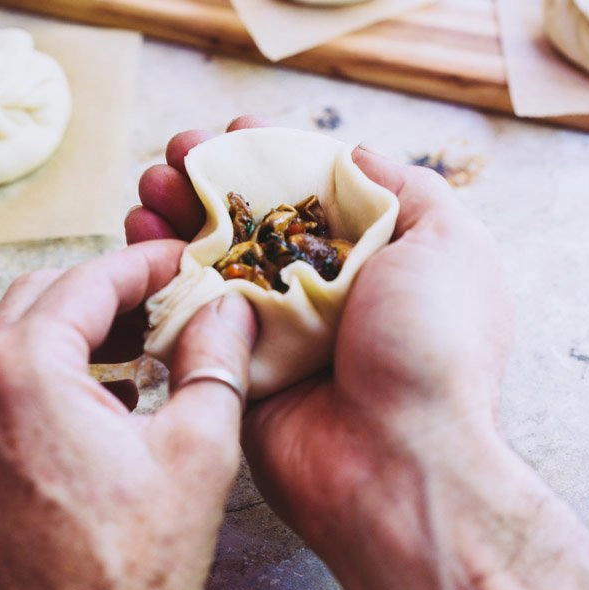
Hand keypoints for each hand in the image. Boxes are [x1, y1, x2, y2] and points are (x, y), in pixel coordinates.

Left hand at [0, 242, 255, 589]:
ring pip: (6, 335)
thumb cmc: (123, 577)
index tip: (181, 259)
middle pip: (42, 296)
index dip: (146, 263)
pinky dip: (36, 370)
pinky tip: (88, 401)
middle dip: (107, 290)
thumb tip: (228, 307)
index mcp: (23, 370)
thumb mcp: (197, 456)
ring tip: (132, 347)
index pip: (90, 280)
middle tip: (164, 302)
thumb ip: (214, 363)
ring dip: (68, 327)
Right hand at [127, 118, 511, 551]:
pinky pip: (191, 314)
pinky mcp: (236, 368)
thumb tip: (356, 154)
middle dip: (212, 179)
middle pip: (253, 221)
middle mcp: (322, 291)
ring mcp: (275, 330)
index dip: (270, 155)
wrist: (401, 461)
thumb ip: (410, 190)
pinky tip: (138, 235)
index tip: (233, 129)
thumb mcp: (450, 244)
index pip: (311, 193)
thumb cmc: (433, 345)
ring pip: (214, 261)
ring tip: (151, 185)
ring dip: (178, 216)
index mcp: (374, 259)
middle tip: (176, 153)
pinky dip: (161, 275)